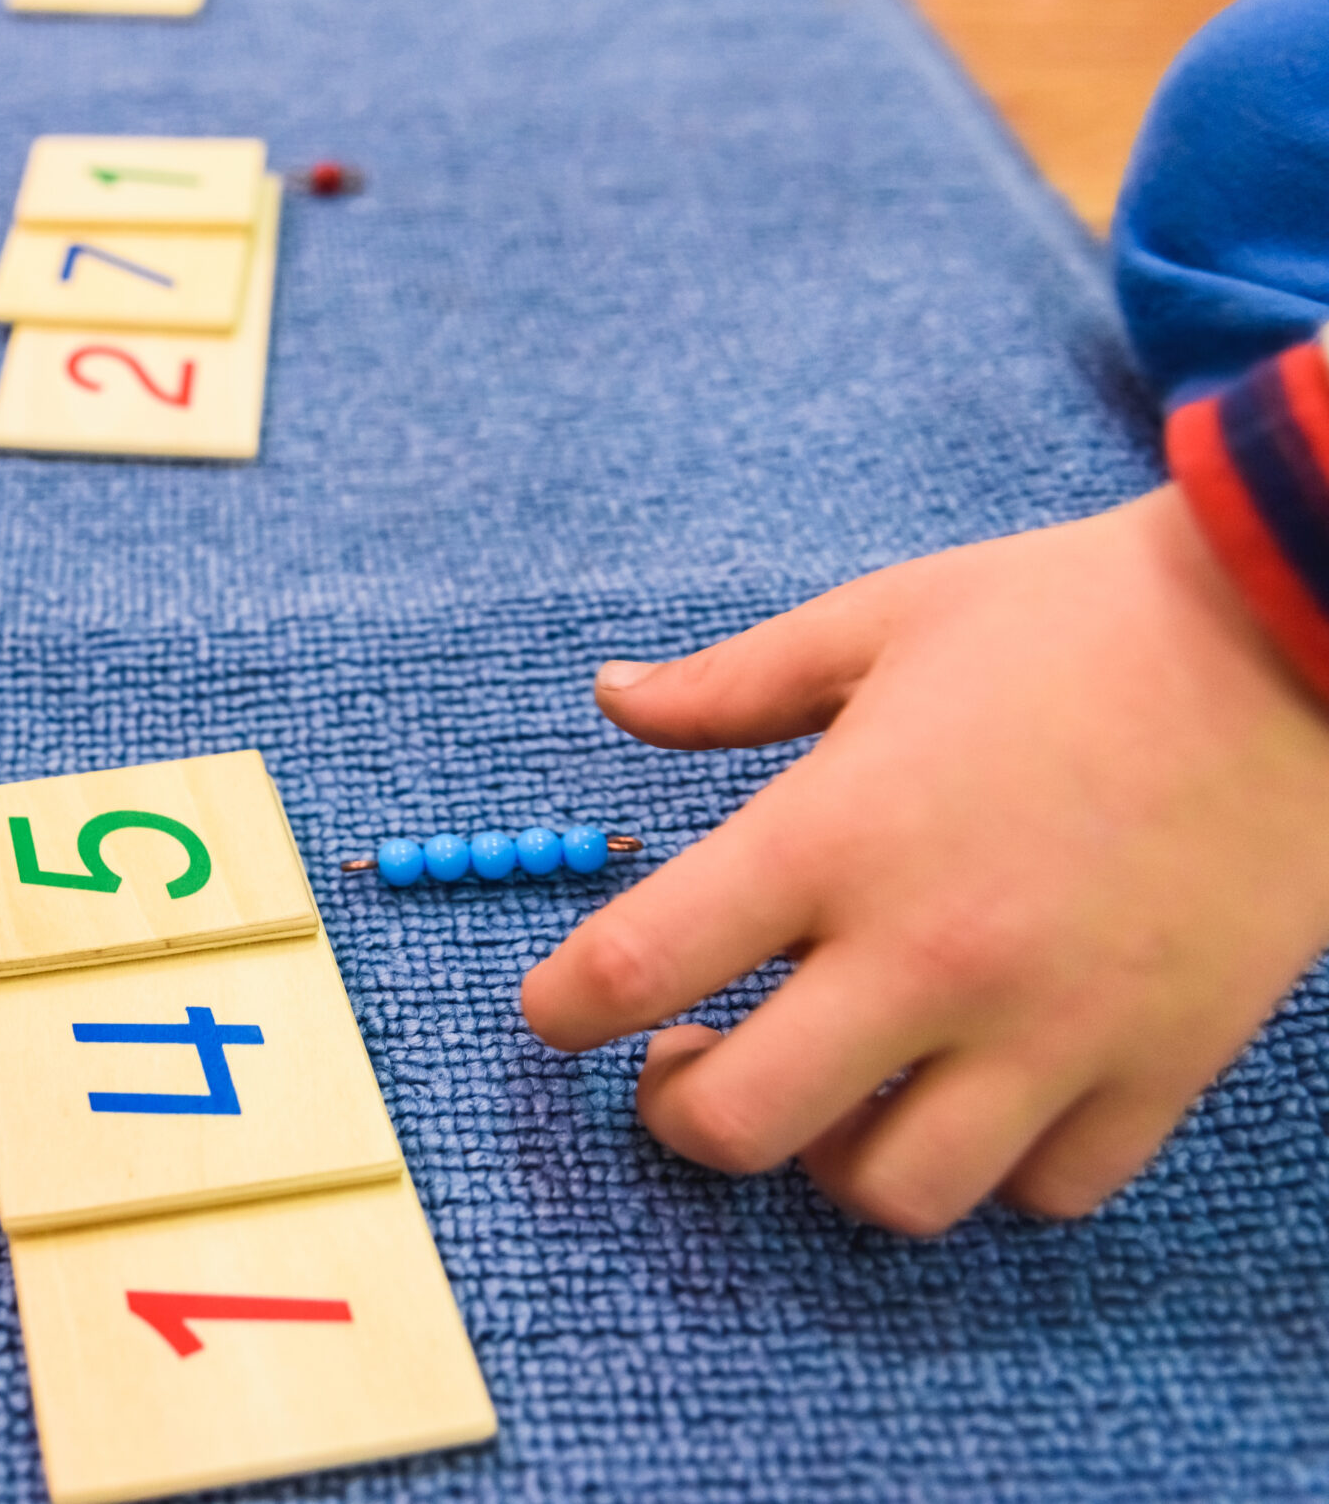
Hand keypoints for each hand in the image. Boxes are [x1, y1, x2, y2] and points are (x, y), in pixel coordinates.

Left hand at [521, 485, 1328, 1234]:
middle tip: (682, 1061)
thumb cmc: (1071, 616)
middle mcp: (929, 953)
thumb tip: (614, 695)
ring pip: (892, 1192)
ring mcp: (1054, 1025)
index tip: (555, 1009)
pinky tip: (971, 1091)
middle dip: (674, 1113)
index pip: (635, 966)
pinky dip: (991, 1167)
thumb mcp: (877, 620)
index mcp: (834, 835)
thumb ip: (730, 684)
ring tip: (829, 1086)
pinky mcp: (1164, 1061)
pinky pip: (1047, 1189)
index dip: (558, 1009)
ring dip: (829, 1156)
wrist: (1296, 629)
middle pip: (738, 1126)